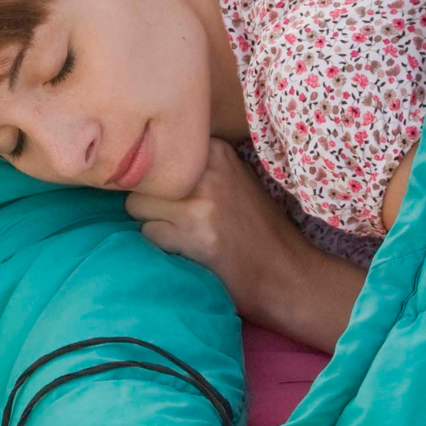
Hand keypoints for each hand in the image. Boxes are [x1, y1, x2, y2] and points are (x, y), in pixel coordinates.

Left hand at [125, 138, 363, 352]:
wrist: (288, 274)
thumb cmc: (256, 227)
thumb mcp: (232, 179)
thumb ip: (194, 166)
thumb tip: (140, 162)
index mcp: (216, 151)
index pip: (155, 152)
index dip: (154, 178)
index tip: (170, 194)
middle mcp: (208, 171)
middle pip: (143, 179)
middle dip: (149, 201)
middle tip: (174, 218)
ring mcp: (202, 202)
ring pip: (137, 205)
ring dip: (151, 223)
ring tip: (181, 234)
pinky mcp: (194, 234)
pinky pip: (147, 233)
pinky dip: (159, 245)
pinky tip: (186, 250)